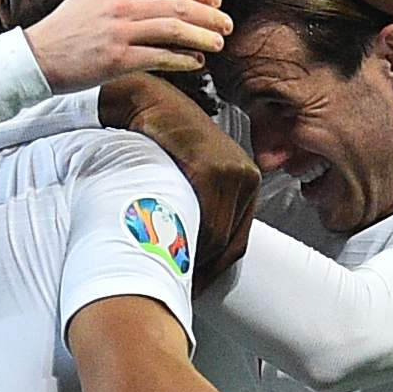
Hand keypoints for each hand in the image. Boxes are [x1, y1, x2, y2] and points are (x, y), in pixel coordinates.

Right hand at [21, 0, 229, 93]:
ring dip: (202, 36)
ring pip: (174, 30)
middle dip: (209, 15)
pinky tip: (197, 62)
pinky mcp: (118, 60)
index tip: (216, 0)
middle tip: (226, 24)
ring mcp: (119, 33)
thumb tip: (159, 2)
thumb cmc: (64, 32)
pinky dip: (184, 60)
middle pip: (178, 6)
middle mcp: (120, 6)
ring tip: (218, 43)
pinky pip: (161, 58)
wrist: (35, 58)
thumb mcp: (93, 0)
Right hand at [98, 73, 257, 280]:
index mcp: (245, 181)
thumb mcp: (187, 174)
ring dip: (193, 261)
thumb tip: (188, 248)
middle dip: (203, 270)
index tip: (192, 288)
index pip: (236, 241)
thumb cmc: (160, 138)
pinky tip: (171, 254)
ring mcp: (233, 172)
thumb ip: (196, 204)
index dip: (213, 270)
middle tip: (176, 289)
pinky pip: (206, 219)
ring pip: (216, 235)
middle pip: (228, 242)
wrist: (145, 101)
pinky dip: (190, 242)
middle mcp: (246, 176)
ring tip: (169, 278)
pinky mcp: (213, 168)